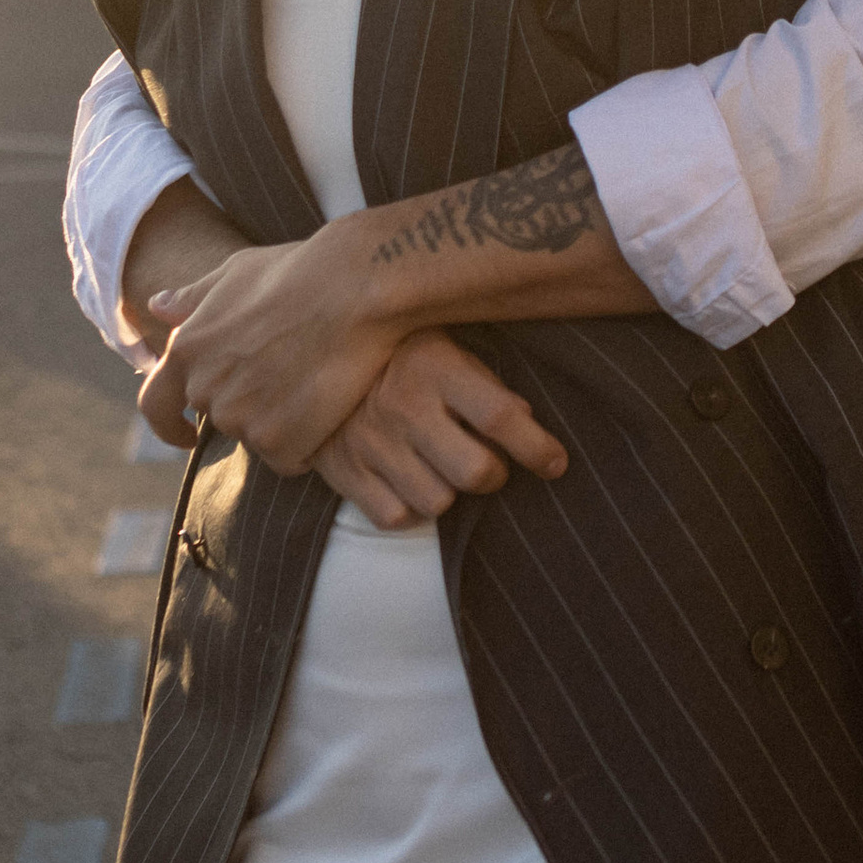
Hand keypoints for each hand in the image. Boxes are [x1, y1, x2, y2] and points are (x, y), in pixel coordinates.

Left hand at [144, 221, 394, 474]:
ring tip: (315, 383)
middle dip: (250, 405)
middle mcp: (205, 388)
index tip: (186, 435)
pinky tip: (328, 408)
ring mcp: (239, 418)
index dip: (169, 425)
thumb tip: (157, 306)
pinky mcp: (277, 441)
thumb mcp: (238, 272)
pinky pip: (289, 458)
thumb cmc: (300, 272)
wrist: (355, 291)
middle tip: (290, 378)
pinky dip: (307, 444)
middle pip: (222, 417)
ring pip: (257, 437)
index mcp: (187, 348)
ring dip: (281, 423)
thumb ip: (194, 298)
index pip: (156, 405)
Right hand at [314, 330, 568, 529]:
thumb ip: (483, 381)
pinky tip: (409, 482)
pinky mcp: (343, 471)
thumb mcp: (443, 345)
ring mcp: (370, 442)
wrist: (306, 352)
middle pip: (475, 471)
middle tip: (490, 464)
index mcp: (435, 366)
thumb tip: (526, 419)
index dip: (538, 448)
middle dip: (494, 476)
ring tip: (441, 468)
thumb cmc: (396, 350)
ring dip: (450, 492)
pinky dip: (410, 510)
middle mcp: (403, 406)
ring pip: (439, 502)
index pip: (500, 417)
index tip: (556, 463)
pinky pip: (396, 517)